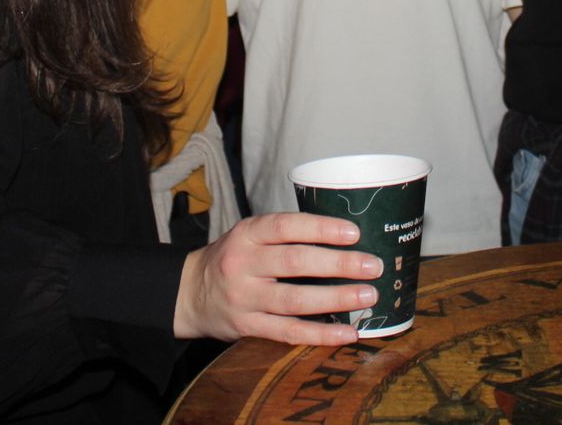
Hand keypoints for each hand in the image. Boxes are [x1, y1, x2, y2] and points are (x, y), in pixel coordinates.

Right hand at [174, 213, 382, 345]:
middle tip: (373, 266)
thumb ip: (285, 235)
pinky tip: (348, 333)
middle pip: (295, 262)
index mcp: (246, 233)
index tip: (354, 233)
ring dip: (336, 298)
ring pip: (295, 300)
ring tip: (368, 296)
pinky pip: (288, 332)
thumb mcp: (249, 235)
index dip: (321, 228)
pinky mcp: (248, 327)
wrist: (188, 293)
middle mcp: (243, 264)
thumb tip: (344, 237)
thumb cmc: (233, 259)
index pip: (286, 226)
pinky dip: (321, 334)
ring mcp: (245, 298)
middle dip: (339, 264)